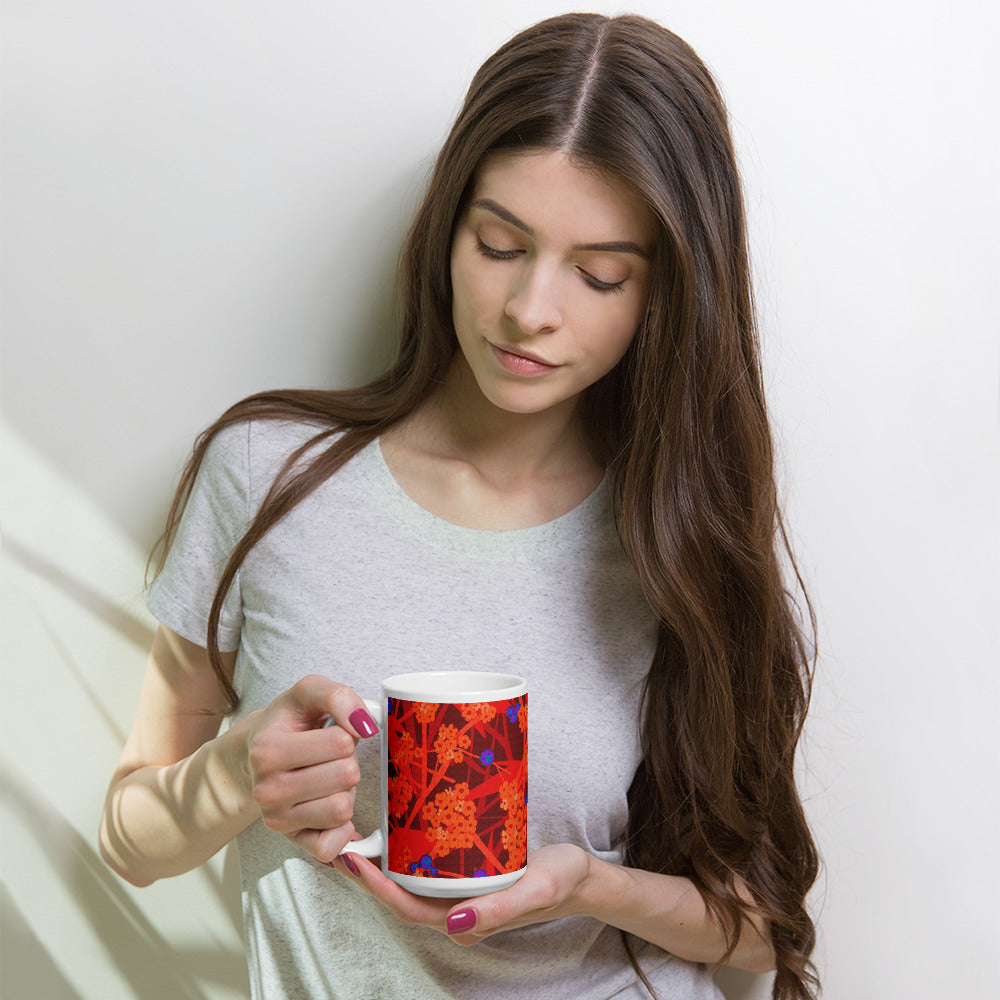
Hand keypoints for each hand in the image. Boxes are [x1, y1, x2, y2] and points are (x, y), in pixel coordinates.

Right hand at [240, 675, 379, 863]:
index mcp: (266, 750)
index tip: (329, 732)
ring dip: (345, 791)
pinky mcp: (292, 841)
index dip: (346, 733)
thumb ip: (338, 696)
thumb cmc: (288, 722)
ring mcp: (277, 819)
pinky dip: (341, 827)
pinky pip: (332, 846)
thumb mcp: (308, 692)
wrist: (256, 754)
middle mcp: (266, 790)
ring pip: (343, 809)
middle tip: (328, 757)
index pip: (341, 742)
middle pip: (347, 776)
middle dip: (347, 761)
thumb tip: (365, 724)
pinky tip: (329, 806)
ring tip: (326, 778)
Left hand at [329, 843, 591, 942]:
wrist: (581, 876)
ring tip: (360, 829)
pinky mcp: (466, 878)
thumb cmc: (560, 882)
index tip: (351, 857)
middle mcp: (454, 912)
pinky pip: (428, 869)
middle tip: (343, 836)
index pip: (406, 907)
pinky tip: (399, 827)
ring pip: (411, 881)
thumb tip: (453, 923)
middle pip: (400, 894)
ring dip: (384, 860)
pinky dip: (407, 852)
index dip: (375, 886)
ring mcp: (460, 896)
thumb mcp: (536, 891)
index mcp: (464, 922)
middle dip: (368, 871)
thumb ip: (499, 911)